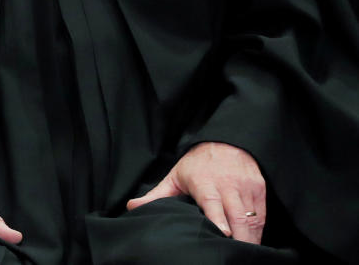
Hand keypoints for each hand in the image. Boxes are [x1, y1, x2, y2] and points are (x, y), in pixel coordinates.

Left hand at [126, 141, 265, 243]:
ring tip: (243, 252)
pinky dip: (258, 231)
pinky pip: (262, 215)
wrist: (227, 142)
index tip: (224, 234)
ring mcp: (246, 187)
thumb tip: (132, 206)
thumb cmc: (197, 163)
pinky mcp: (259, 189)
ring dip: (250, 237)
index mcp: (204, 181)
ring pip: (252, 218)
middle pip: (237, 215)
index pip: (212, 202)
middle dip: (238, 237)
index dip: (219, 218)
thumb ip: (156, 194)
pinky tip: (251, 242)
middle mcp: (227, 184)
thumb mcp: (175, 176)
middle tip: (233, 253)